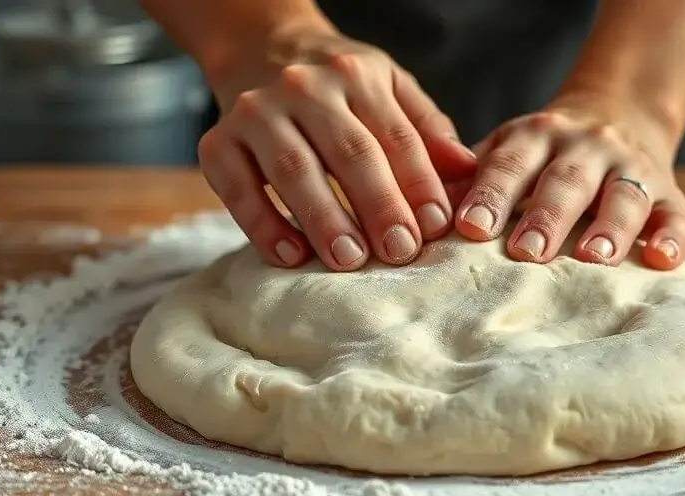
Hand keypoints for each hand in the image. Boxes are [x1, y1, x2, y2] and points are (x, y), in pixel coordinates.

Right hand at [197, 24, 477, 270]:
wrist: (259, 47)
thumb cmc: (338, 83)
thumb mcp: (389, 87)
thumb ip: (427, 128)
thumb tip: (468, 171)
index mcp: (357, 75)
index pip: (395, 134)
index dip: (418, 182)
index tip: (436, 227)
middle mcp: (305, 88)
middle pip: (349, 152)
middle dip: (378, 206)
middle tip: (399, 252)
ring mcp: (256, 113)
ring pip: (293, 169)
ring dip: (323, 218)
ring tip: (349, 260)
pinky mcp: (216, 142)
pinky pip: (238, 187)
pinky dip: (263, 224)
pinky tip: (290, 256)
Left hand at [451, 95, 684, 269]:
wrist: (620, 114)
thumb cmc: (544, 153)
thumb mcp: (508, 150)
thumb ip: (470, 179)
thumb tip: (419, 217)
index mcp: (537, 136)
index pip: (511, 163)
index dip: (491, 193)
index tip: (470, 227)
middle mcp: (586, 147)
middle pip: (566, 181)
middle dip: (546, 216)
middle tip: (525, 253)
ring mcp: (631, 168)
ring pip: (623, 196)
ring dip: (609, 228)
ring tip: (593, 260)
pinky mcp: (668, 193)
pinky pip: (676, 215)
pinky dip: (673, 238)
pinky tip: (662, 261)